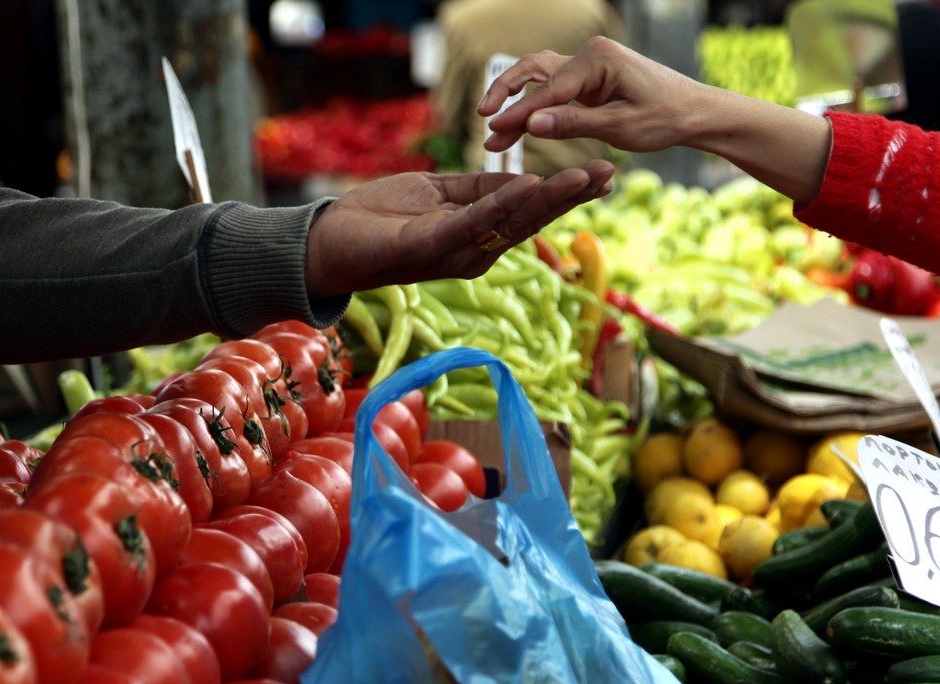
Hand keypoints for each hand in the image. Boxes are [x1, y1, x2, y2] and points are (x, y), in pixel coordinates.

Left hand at [304, 164, 613, 295]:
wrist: (330, 242)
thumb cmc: (379, 217)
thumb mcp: (436, 193)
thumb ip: (476, 188)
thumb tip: (519, 179)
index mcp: (476, 236)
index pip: (527, 211)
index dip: (563, 192)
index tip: (599, 173)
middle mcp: (474, 252)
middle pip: (531, 220)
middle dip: (571, 196)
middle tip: (609, 173)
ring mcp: (455, 254)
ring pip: (511, 222)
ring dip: (549, 199)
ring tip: (584, 176)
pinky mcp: (431, 247)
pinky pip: (472, 221)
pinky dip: (502, 203)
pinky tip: (529, 184)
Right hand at [479, 37, 710, 155]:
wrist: (694, 111)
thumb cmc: (665, 118)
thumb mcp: (620, 127)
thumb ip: (573, 124)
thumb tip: (531, 125)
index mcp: (598, 59)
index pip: (549, 91)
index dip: (519, 114)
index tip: (493, 131)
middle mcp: (589, 55)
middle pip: (535, 71)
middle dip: (507, 97)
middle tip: (484, 122)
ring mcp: (588, 65)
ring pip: (539, 77)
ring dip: (516, 99)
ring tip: (492, 125)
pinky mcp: (589, 79)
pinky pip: (553, 89)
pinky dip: (534, 104)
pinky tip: (516, 124)